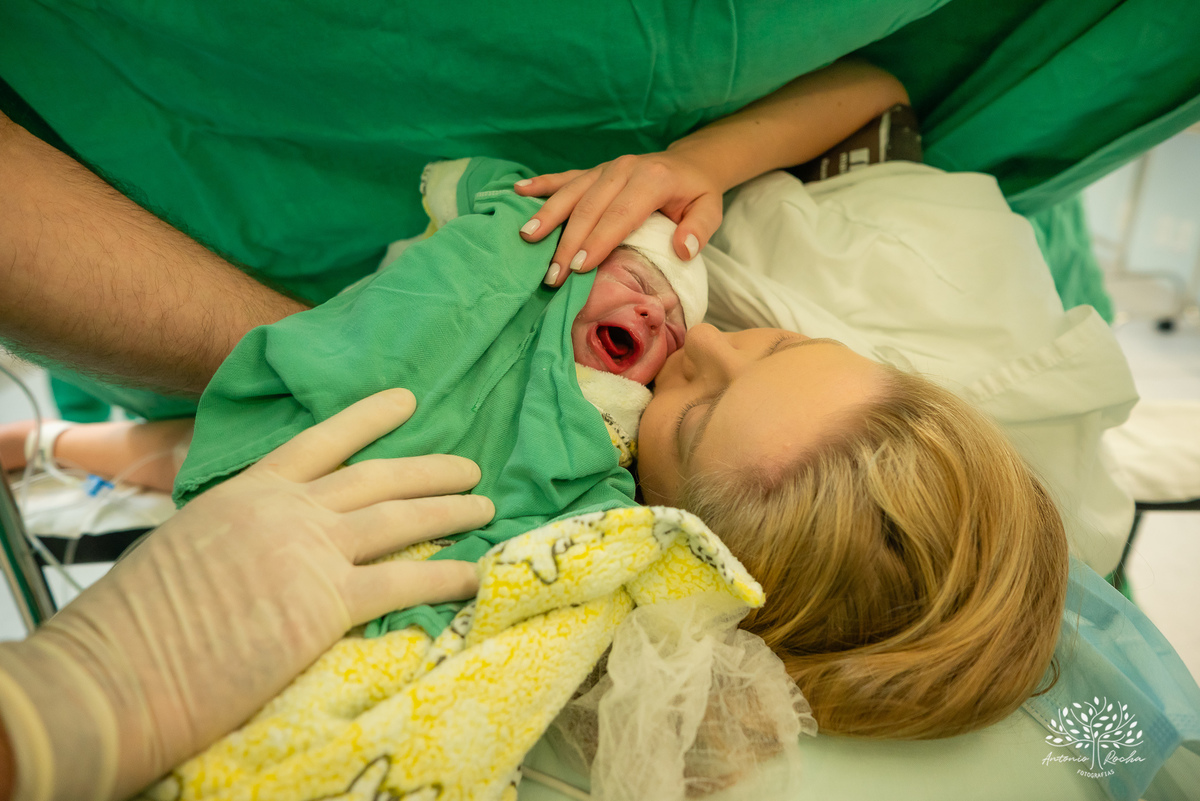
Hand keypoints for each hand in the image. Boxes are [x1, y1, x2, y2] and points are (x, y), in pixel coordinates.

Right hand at [0, 388, 493, 800]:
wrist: (119, 670)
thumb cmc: (141, 621)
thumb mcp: (190, 544)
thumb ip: (241, 531)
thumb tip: (269, 543)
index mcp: (250, 489)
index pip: (321, 441)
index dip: (369, 418)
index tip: (407, 400)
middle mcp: (287, 509)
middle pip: (378, 479)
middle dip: (430, 470)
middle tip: (470, 467)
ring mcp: (309, 550)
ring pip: (400, 520)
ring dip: (450, 513)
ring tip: (486, 507)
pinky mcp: (326, 601)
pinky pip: (405, 581)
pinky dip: (446, 576)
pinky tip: (474, 574)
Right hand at [515, 151, 722, 286]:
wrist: (689, 162)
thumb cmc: (696, 193)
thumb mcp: (710, 210)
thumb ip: (699, 230)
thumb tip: (682, 251)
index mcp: (652, 180)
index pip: (620, 213)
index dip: (599, 241)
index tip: (580, 268)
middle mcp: (623, 169)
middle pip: (589, 207)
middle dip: (568, 242)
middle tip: (552, 274)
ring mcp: (605, 167)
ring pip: (571, 192)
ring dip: (547, 216)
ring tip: (526, 238)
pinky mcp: (593, 170)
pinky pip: (564, 177)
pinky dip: (541, 183)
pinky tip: (518, 190)